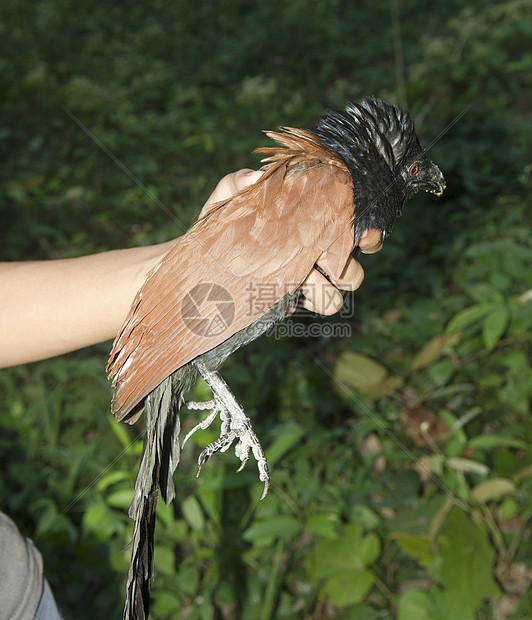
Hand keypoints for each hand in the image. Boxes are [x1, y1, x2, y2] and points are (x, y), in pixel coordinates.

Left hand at [201, 169, 382, 315]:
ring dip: (323, 292)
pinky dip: (302, 305)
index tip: (364, 236)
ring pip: (335, 298)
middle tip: (319, 260)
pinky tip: (286, 295)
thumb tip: (254, 177)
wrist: (197, 260)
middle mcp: (315, 257)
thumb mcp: (225, 199)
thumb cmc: (221, 223)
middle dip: (342, 269)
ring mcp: (304, 285)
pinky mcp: (289, 305)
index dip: (368, 235)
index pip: (354, 231)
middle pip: (352, 272)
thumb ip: (236, 183)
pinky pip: (308, 312)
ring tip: (300, 280)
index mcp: (312, 228)